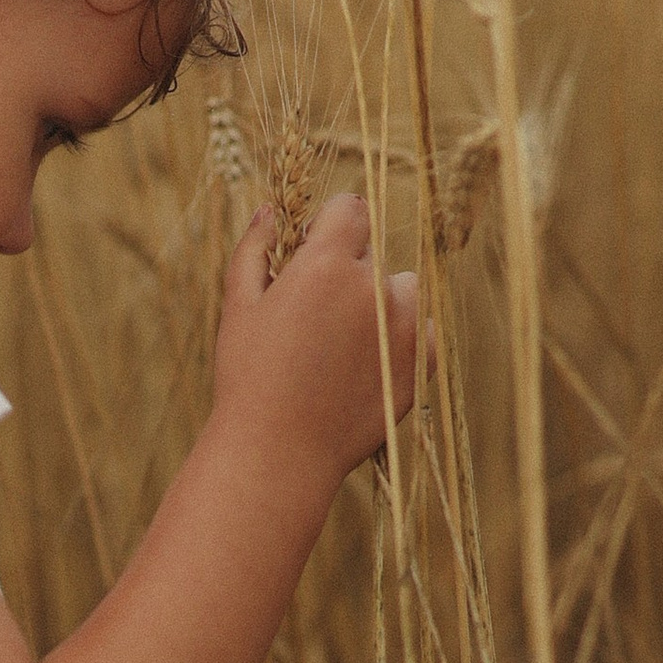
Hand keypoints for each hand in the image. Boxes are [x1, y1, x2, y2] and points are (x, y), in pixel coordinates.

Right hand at [213, 195, 423, 485]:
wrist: (279, 453)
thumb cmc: (249, 377)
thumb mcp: (238, 305)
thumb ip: (255, 248)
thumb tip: (269, 210)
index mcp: (327, 264)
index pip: (351, 209)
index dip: (330, 226)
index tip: (314, 251)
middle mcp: (373, 288)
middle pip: (372, 255)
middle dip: (348, 272)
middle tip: (316, 318)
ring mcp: (405, 328)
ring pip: (403, 290)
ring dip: (381, 304)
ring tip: (344, 346)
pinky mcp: (423, 365)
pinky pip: (424, 332)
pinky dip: (402, 342)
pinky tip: (366, 367)